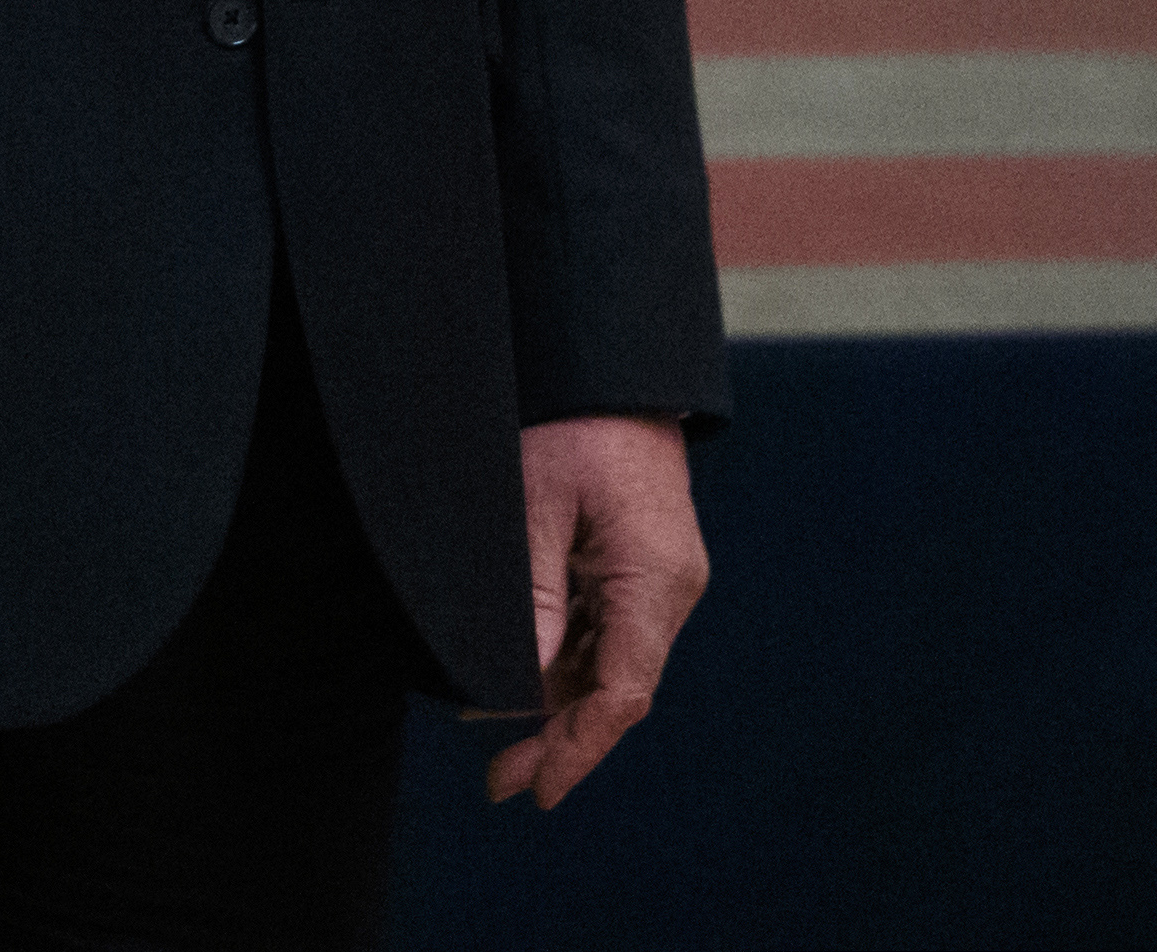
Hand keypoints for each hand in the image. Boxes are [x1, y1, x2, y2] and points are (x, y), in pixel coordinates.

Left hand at [486, 412, 705, 808]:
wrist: (613, 367)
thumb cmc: (574, 422)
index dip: (578, 748)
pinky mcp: (639, 566)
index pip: (622, 692)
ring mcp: (657, 580)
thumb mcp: (536, 503)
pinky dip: (562, 661)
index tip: (538, 789)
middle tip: (499, 783)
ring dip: (555, 701)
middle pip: (615, 688)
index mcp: (653, 579)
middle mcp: (668, 590)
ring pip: (607, 665)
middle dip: (558, 738)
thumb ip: (533, 595)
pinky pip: (604, 632)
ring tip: (489, 736)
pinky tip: (518, 677)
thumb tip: (518, 684)